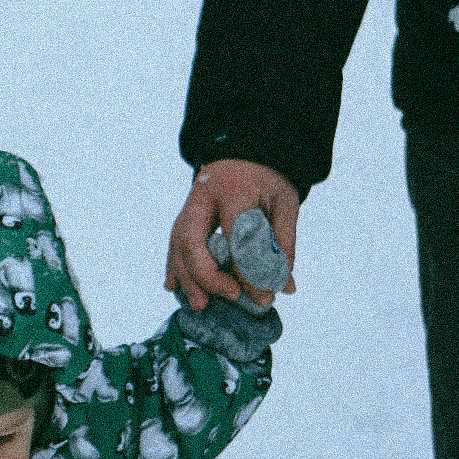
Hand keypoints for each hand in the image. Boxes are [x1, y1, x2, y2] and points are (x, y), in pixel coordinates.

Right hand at [165, 159, 298, 310]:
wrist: (245, 154)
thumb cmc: (267, 180)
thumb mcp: (285, 203)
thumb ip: (283, 242)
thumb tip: (284, 286)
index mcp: (234, 189)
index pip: (236, 235)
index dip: (247, 270)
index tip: (262, 297)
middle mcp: (203, 197)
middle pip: (191, 240)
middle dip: (206, 275)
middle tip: (231, 296)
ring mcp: (188, 206)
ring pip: (176, 245)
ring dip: (186, 278)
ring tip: (200, 305)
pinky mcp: (182, 217)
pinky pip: (172, 245)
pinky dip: (174, 268)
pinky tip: (174, 287)